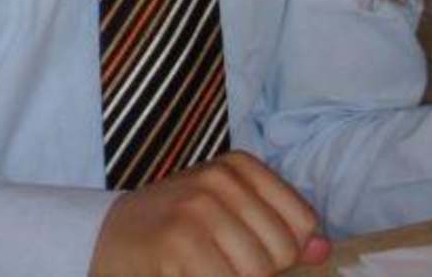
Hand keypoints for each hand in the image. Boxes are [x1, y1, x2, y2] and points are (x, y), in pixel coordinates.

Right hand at [90, 152, 330, 276]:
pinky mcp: (178, 241)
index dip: (284, 253)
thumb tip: (324, 250)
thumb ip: (279, 230)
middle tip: (220, 264)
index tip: (251, 252)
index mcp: (240, 166)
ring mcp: (198, 208)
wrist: (107, 237)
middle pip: (281, 253)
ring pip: (256, 272)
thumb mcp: (231, 215)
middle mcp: (220, 179)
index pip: (302, 223)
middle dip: (257, 272)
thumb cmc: (177, 229)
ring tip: (206, 269)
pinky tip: (190, 274)